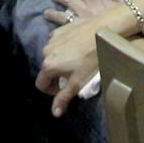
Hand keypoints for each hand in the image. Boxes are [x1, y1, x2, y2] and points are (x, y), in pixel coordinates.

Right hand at [35, 0, 130, 116]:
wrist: (103, 31)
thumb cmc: (91, 60)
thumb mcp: (78, 83)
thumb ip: (63, 98)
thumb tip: (54, 113)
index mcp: (48, 66)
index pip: (40, 84)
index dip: (51, 90)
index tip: (64, 89)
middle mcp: (46, 51)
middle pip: (46, 69)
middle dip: (57, 75)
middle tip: (73, 75)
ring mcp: (53, 38)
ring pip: (52, 55)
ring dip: (60, 60)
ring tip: (77, 61)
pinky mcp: (61, 29)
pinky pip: (58, 42)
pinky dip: (64, 47)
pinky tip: (78, 48)